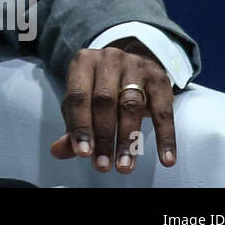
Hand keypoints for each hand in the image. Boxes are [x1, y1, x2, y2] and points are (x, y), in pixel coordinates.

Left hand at [49, 42, 176, 173]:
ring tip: (124, 165)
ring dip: (128, 140)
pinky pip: (163, 112)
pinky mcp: (159, 78)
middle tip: (103, 165)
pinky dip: (165, 137)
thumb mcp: (83, 101)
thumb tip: (58, 151)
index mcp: (83, 63)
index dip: (80, 126)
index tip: (83, 153)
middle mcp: (109, 59)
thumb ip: (73, 127)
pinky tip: (165, 159)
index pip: (78, 96)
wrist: (131, 65)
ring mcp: (135, 66)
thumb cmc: (100, 86)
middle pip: (105, 101)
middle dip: (104, 136)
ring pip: (131, 106)